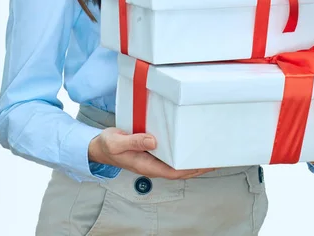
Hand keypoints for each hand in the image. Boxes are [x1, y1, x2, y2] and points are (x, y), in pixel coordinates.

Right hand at [88, 127, 214, 178]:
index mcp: (146, 165)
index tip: (205, 164)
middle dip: (197, 166)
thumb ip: (135, 141)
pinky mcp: (151, 150)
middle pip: (179, 169)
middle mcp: (152, 164)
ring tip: (207, 151)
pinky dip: (182, 150)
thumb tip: (154, 141)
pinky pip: (170, 154)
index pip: (173, 172)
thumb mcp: (117, 142)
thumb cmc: (107, 145)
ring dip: (191, 159)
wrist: (98, 146)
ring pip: (176, 162)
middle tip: (215, 157)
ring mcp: (152, 159)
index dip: (191, 170)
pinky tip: (189, 145)